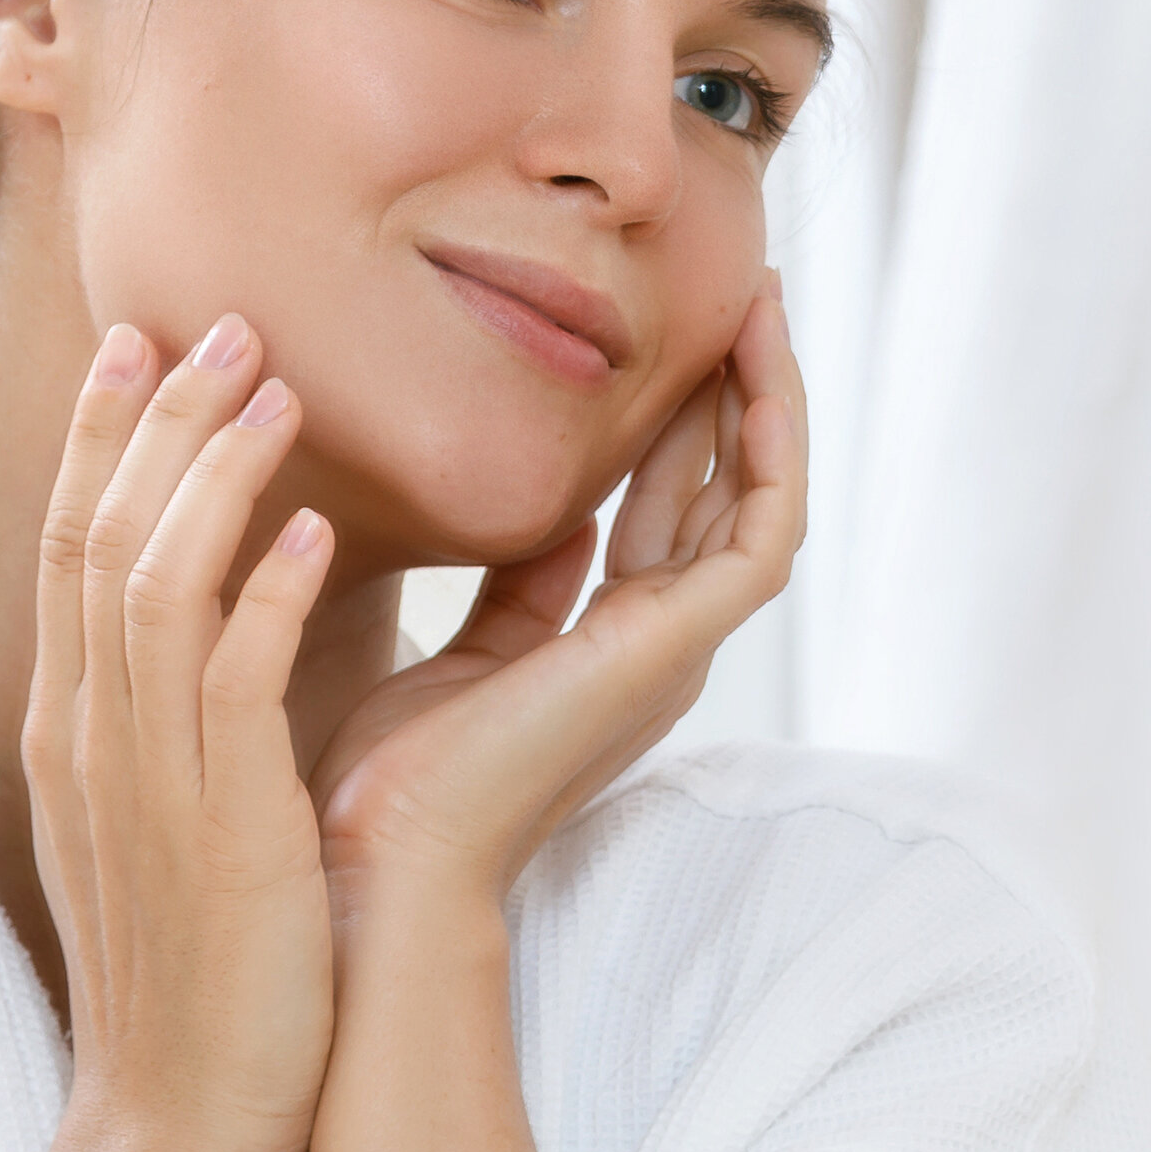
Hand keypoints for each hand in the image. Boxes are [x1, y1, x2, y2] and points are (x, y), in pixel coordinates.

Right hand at [24, 314, 341, 1151]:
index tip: (142, 347)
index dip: (105, 440)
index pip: (74, 548)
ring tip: (272, 385)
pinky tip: (322, 530)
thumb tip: (237, 623)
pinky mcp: (216, 821)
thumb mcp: (173, 817)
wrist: (176, 1113)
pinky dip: (269, 595)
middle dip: (150, 420)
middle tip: (211, 320)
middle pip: (97, 536)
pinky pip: (231, 682)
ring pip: (153, 583)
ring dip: (211, 475)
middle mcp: (89, 736)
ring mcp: (142, 776)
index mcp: (76, 731)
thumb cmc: (197, 971)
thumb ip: (187, 717)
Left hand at [310, 283, 810, 919]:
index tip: (677, 343)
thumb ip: (521, 588)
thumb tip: (557, 520)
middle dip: (735, 393)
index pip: (673, 514)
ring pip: (763, 503)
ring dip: (771, 403)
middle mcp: (662, 648)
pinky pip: (764, 533)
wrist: (377, 858)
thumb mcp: (465, 655)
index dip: (684, 426)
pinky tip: (756, 375)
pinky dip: (773, 451)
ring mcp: (679, 650)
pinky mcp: (677, 647)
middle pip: (727, 495)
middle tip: (742, 294)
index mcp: (613, 651)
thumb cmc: (391, 780)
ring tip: (762, 307)